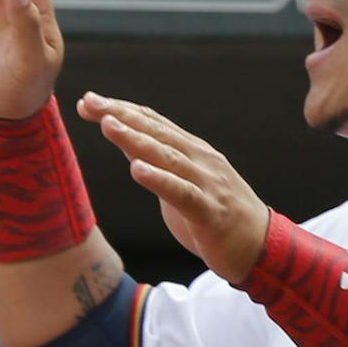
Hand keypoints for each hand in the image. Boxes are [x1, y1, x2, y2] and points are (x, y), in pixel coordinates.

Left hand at [75, 94, 270, 283]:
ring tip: (108, 125)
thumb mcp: (179, 181)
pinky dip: (159, 179)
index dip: (121, 110)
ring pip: (166, 156)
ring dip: (136, 139)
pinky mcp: (209, 210)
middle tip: (90, 101)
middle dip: (122, 115)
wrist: (259, 246)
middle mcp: (200, 159)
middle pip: (156, 132)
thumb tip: (124, 139)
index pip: (153, 122)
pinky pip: (181, 192)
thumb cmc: (213, 212)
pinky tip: (137, 169)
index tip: (88, 101)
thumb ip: (155, 159)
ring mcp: (207, 183)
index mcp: (191, 150)